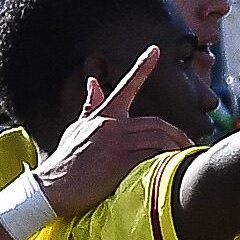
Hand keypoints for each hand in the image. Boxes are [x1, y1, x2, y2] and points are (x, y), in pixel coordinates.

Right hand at [31, 47, 189, 217]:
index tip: (155, 50)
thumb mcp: (76, 130)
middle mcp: (110, 125)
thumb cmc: (65, 162)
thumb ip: (91, 107)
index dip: (141, 67)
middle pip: (155, 123)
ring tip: (183, 160)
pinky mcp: (118, 162)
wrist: (50, 189)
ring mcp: (114, 143)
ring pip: (157, 138)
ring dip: (175, 149)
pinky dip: (165, 161)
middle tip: (188, 146)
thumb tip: (94, 82)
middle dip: (176, 135)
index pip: (126, 87)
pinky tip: (171, 169)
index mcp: (103, 116)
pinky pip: (151, 156)